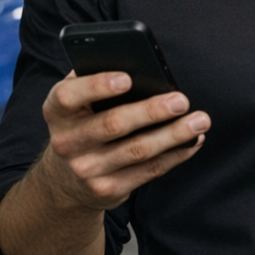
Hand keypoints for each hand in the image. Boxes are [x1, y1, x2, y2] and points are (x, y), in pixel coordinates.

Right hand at [35, 69, 209, 211]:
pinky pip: (148, 171)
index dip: (97, 86)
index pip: (70, 95)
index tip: (128, 78)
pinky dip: (175, 155)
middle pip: (112, 124)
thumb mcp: (75, 101)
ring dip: (173, 135)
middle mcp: (66, 142)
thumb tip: (138, 64)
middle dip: (150, 111)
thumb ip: (92, 80)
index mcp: (56, 111)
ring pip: (137, 150)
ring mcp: (86, 169)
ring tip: (198, 121)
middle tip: (180, 100)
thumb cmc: (80, 123)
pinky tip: (191, 141)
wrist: (65, 178)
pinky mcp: (108, 190)